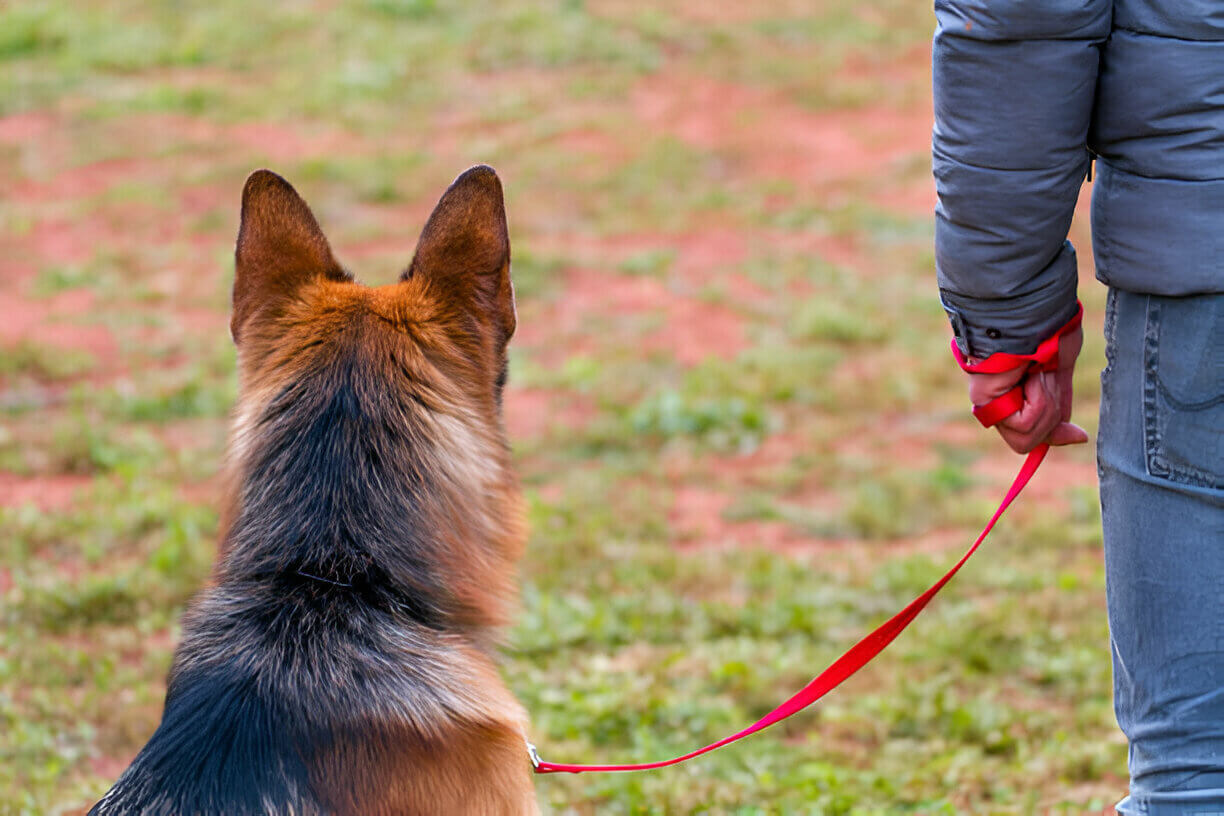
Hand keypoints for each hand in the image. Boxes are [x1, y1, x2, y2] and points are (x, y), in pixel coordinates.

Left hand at [966, 326, 1087, 453]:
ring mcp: (991, 402)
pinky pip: (1022, 424)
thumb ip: (1060, 409)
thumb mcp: (1063, 375)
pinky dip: (1038, 401)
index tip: (1079, 436)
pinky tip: (1030, 377)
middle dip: (1049, 416)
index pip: (1029, 434)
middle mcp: (1002, 402)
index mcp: (1019, 396)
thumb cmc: (1051, 334)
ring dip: (1045, 406)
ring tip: (1039, 375)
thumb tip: (1078, 438)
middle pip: (1028, 441)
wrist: (1038, 315)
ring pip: (1027, 437)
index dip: (1054, 437)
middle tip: (1046, 381)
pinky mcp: (985, 401)